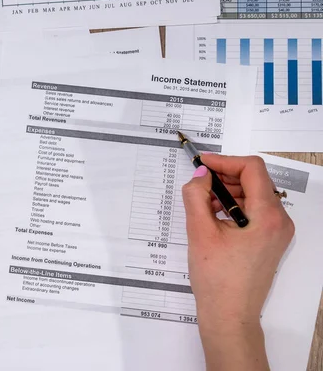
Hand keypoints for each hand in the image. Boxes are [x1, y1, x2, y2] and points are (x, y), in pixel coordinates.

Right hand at [182, 155, 293, 370]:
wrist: (229, 315)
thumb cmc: (217, 278)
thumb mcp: (199, 232)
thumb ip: (196, 196)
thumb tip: (199, 175)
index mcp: (268, 216)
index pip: (252, 169)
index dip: (225, 161)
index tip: (201, 163)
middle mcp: (280, 221)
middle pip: (254, 180)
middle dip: (224, 177)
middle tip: (198, 183)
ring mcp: (277, 232)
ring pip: (253, 196)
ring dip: (227, 192)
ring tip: (202, 203)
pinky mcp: (269, 240)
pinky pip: (253, 212)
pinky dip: (233, 207)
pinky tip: (212, 216)